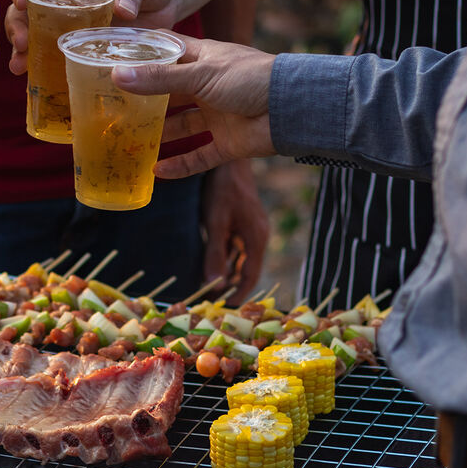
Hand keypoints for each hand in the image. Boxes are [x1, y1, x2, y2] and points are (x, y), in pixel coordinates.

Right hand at [4, 0, 186, 74]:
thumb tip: (123, 10)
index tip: (22, 2)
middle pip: (26, 7)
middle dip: (17, 25)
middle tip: (22, 43)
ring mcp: (71, 21)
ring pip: (36, 33)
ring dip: (23, 50)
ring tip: (19, 66)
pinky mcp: (84, 43)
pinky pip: (59, 54)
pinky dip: (46, 67)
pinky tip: (35, 78)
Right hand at [112, 37, 275, 175]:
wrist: (292, 107)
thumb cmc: (250, 77)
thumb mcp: (201, 74)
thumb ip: (160, 79)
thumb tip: (118, 76)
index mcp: (202, 59)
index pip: (166, 51)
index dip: (141, 52)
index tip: (111, 57)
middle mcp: (207, 87)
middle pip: (169, 93)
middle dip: (144, 102)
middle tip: (113, 109)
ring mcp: (217, 115)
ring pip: (182, 127)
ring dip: (159, 135)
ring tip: (128, 143)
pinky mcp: (228, 142)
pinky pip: (199, 156)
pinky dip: (180, 165)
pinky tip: (157, 171)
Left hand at [200, 160, 268, 303]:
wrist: (228, 158)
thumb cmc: (222, 189)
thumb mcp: (216, 223)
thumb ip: (215, 253)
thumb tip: (213, 284)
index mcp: (256, 240)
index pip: (250, 277)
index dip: (239, 295)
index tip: (225, 309)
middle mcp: (257, 236)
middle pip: (246, 269)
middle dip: (230, 286)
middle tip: (212, 300)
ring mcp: (251, 228)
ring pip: (240, 258)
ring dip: (226, 272)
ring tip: (209, 287)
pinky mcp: (243, 221)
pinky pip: (236, 246)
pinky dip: (225, 257)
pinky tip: (212, 263)